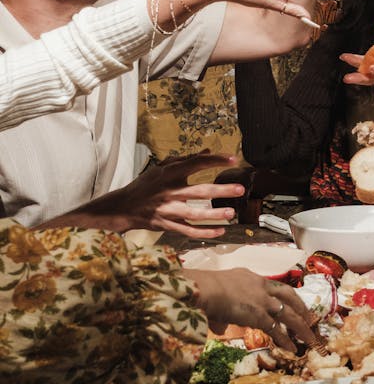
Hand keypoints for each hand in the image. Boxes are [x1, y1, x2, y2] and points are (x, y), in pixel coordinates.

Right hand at [67, 153, 245, 238]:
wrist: (124, 207)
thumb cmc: (146, 185)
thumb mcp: (162, 168)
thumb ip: (185, 159)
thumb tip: (208, 151)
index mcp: (169, 174)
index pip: (196, 164)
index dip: (215, 161)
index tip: (233, 160)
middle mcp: (170, 192)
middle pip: (199, 191)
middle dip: (221, 190)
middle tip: (240, 188)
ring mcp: (169, 210)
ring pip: (195, 214)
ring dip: (215, 214)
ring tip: (232, 213)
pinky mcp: (168, 225)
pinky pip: (188, 231)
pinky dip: (204, 233)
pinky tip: (220, 231)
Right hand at [186, 268, 315, 351]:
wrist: (206, 289)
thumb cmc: (205, 290)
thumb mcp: (218, 294)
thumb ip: (222, 312)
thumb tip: (219, 328)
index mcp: (252, 278)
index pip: (272, 286)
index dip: (282, 295)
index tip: (290, 302)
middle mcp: (261, 287)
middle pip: (288, 295)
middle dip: (300, 306)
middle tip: (308, 316)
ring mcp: (263, 301)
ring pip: (289, 314)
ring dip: (301, 327)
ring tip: (309, 337)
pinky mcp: (260, 316)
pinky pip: (277, 330)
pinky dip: (285, 340)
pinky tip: (292, 349)